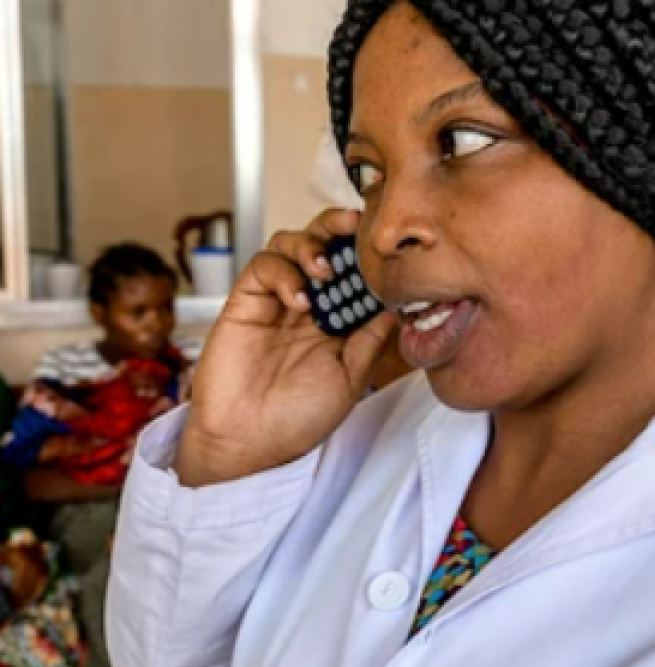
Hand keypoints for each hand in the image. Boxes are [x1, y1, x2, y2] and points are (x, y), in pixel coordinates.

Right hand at [176, 209, 396, 487]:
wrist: (250, 442)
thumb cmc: (298, 418)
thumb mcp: (350, 379)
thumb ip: (370, 341)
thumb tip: (397, 306)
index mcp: (336, 322)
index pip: (352, 271)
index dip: (365, 252)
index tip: (386, 239)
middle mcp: (307, 305)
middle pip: (321, 245)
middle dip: (336, 227)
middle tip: (354, 223)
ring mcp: (275, 302)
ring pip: (288, 245)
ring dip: (310, 245)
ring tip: (324, 268)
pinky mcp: (245, 304)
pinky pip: (263, 268)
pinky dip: (283, 273)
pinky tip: (299, 300)